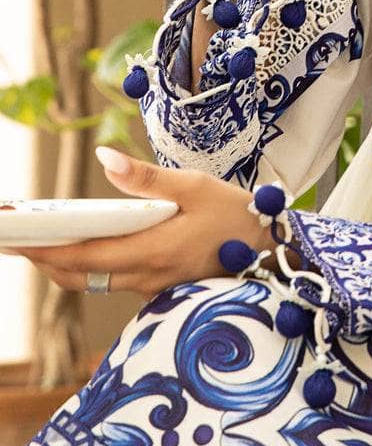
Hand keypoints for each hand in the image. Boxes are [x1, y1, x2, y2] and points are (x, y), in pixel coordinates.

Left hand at [5, 147, 271, 299]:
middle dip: (44, 259)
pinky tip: (83, 246)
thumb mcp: (195, 185)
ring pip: (95, 281)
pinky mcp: (161, 286)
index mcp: (153, 250)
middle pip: (80, 276)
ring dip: (64, 264)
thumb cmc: (236, 213)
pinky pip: (114, 281)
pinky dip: (90, 266)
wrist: (273, 250)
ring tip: (40, 241)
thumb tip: (104, 158)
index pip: (84, 257)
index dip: (45, 251)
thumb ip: (146, 178)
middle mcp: (148, 276)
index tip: (17, 241)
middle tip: (15, 241)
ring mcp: (153, 286)